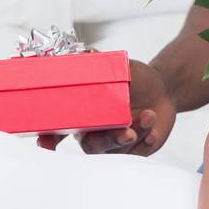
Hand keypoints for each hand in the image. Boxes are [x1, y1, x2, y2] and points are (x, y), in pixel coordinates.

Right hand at [36, 58, 176, 155]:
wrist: (162, 90)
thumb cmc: (135, 79)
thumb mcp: (118, 67)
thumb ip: (99, 64)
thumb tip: (83, 54)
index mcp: (82, 112)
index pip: (58, 130)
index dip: (48, 138)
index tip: (46, 143)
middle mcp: (94, 131)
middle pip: (91, 146)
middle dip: (109, 139)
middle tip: (127, 132)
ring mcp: (112, 143)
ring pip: (116, 150)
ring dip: (135, 134)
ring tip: (148, 115)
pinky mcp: (130, 152)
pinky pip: (135, 155)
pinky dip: (146, 140)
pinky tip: (151, 127)